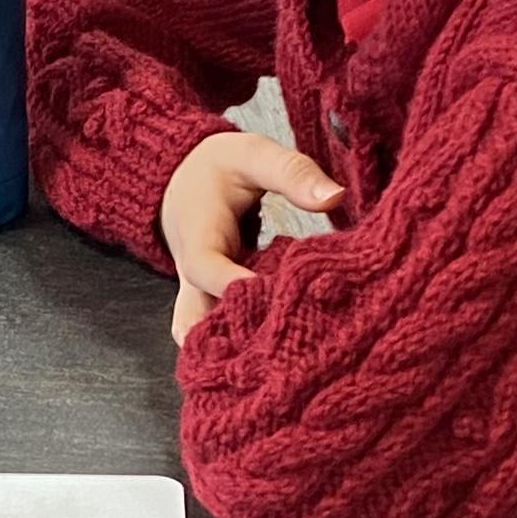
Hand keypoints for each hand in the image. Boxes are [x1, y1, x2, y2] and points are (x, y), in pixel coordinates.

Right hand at [157, 131, 340, 343]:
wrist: (181, 181)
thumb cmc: (219, 168)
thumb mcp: (252, 155)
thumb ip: (290, 172)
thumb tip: (335, 196)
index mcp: (197, 237)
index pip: (206, 269)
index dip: (235, 285)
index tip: (275, 294)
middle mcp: (192, 278)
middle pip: (197, 323)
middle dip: (233, 341)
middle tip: (284, 352)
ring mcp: (201, 297)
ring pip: (208, 339)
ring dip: (241, 352)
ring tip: (291, 363)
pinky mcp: (216, 306)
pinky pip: (225, 336)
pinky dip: (249, 348)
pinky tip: (290, 356)